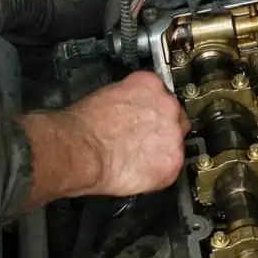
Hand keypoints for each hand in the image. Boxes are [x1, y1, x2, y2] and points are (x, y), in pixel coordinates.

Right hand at [21, 72, 187, 205]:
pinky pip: (171, 168)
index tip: (145, 117)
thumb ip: (127, 100)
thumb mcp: (106, 96)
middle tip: (142, 140)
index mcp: (150, 84)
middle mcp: (168, 106)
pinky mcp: (172, 163)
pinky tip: (138, 171)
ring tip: (137, 158)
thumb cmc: (84, 127)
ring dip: (161, 150)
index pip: (161, 92)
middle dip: (161, 129)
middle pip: (175, 116)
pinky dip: (157, 172)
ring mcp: (173, 135)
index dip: (152, 109)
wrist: (81, 151)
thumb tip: (128, 111)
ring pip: (175, 143)